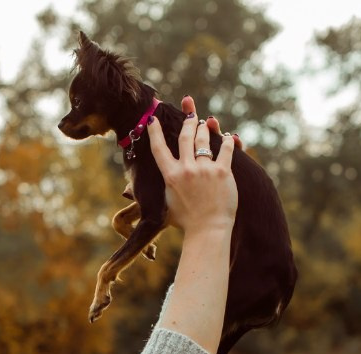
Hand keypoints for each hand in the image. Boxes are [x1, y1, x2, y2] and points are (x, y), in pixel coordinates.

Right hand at [147, 96, 238, 235]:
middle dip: (188, 121)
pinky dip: (228, 141)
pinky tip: (229, 137)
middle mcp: (187, 169)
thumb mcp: (167, 205)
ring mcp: (205, 169)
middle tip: (190, 115)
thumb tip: (131, 191)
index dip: (155, 131)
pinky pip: (226, 148)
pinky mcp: (223, 172)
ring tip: (206, 124)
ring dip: (205, 129)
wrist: (208, 231)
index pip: (159, 148)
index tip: (153, 119)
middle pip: (185, 136)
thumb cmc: (186, 222)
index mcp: (171, 177)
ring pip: (204, 139)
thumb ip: (160, 190)